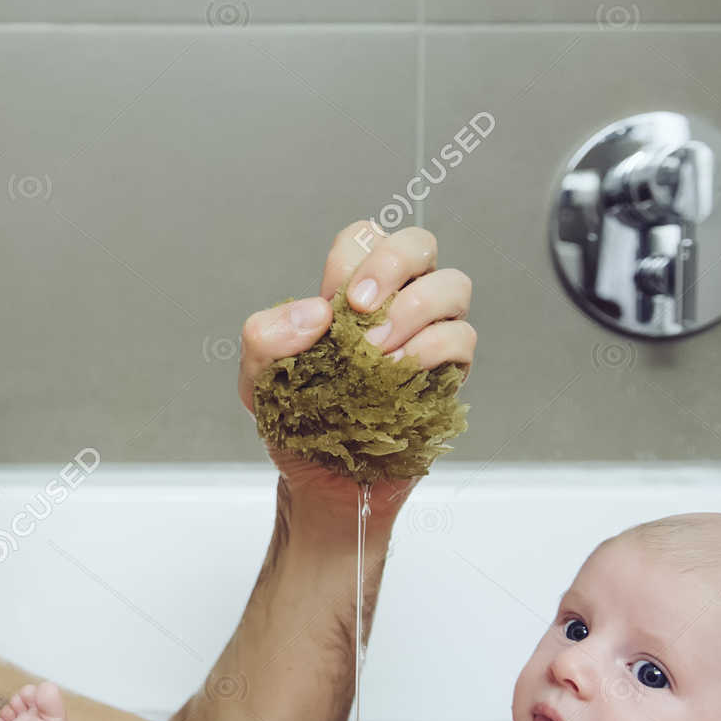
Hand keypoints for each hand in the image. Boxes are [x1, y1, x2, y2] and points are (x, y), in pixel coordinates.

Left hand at [236, 220, 474, 518]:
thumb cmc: (294, 422)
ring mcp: (426, 334)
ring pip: (453, 286)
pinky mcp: (448, 372)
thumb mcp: (258, 378)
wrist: (321, 481)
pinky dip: (431, 349)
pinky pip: (462, 340)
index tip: (336, 303)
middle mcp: (394, 303)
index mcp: (349, 293)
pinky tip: (398, 371)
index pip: (364, 238)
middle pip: (419, 244)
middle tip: (362, 306)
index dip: (355, 258)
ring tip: (377, 351)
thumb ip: (266, 336)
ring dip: (414, 309)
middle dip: (394, 263)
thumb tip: (315, 312)